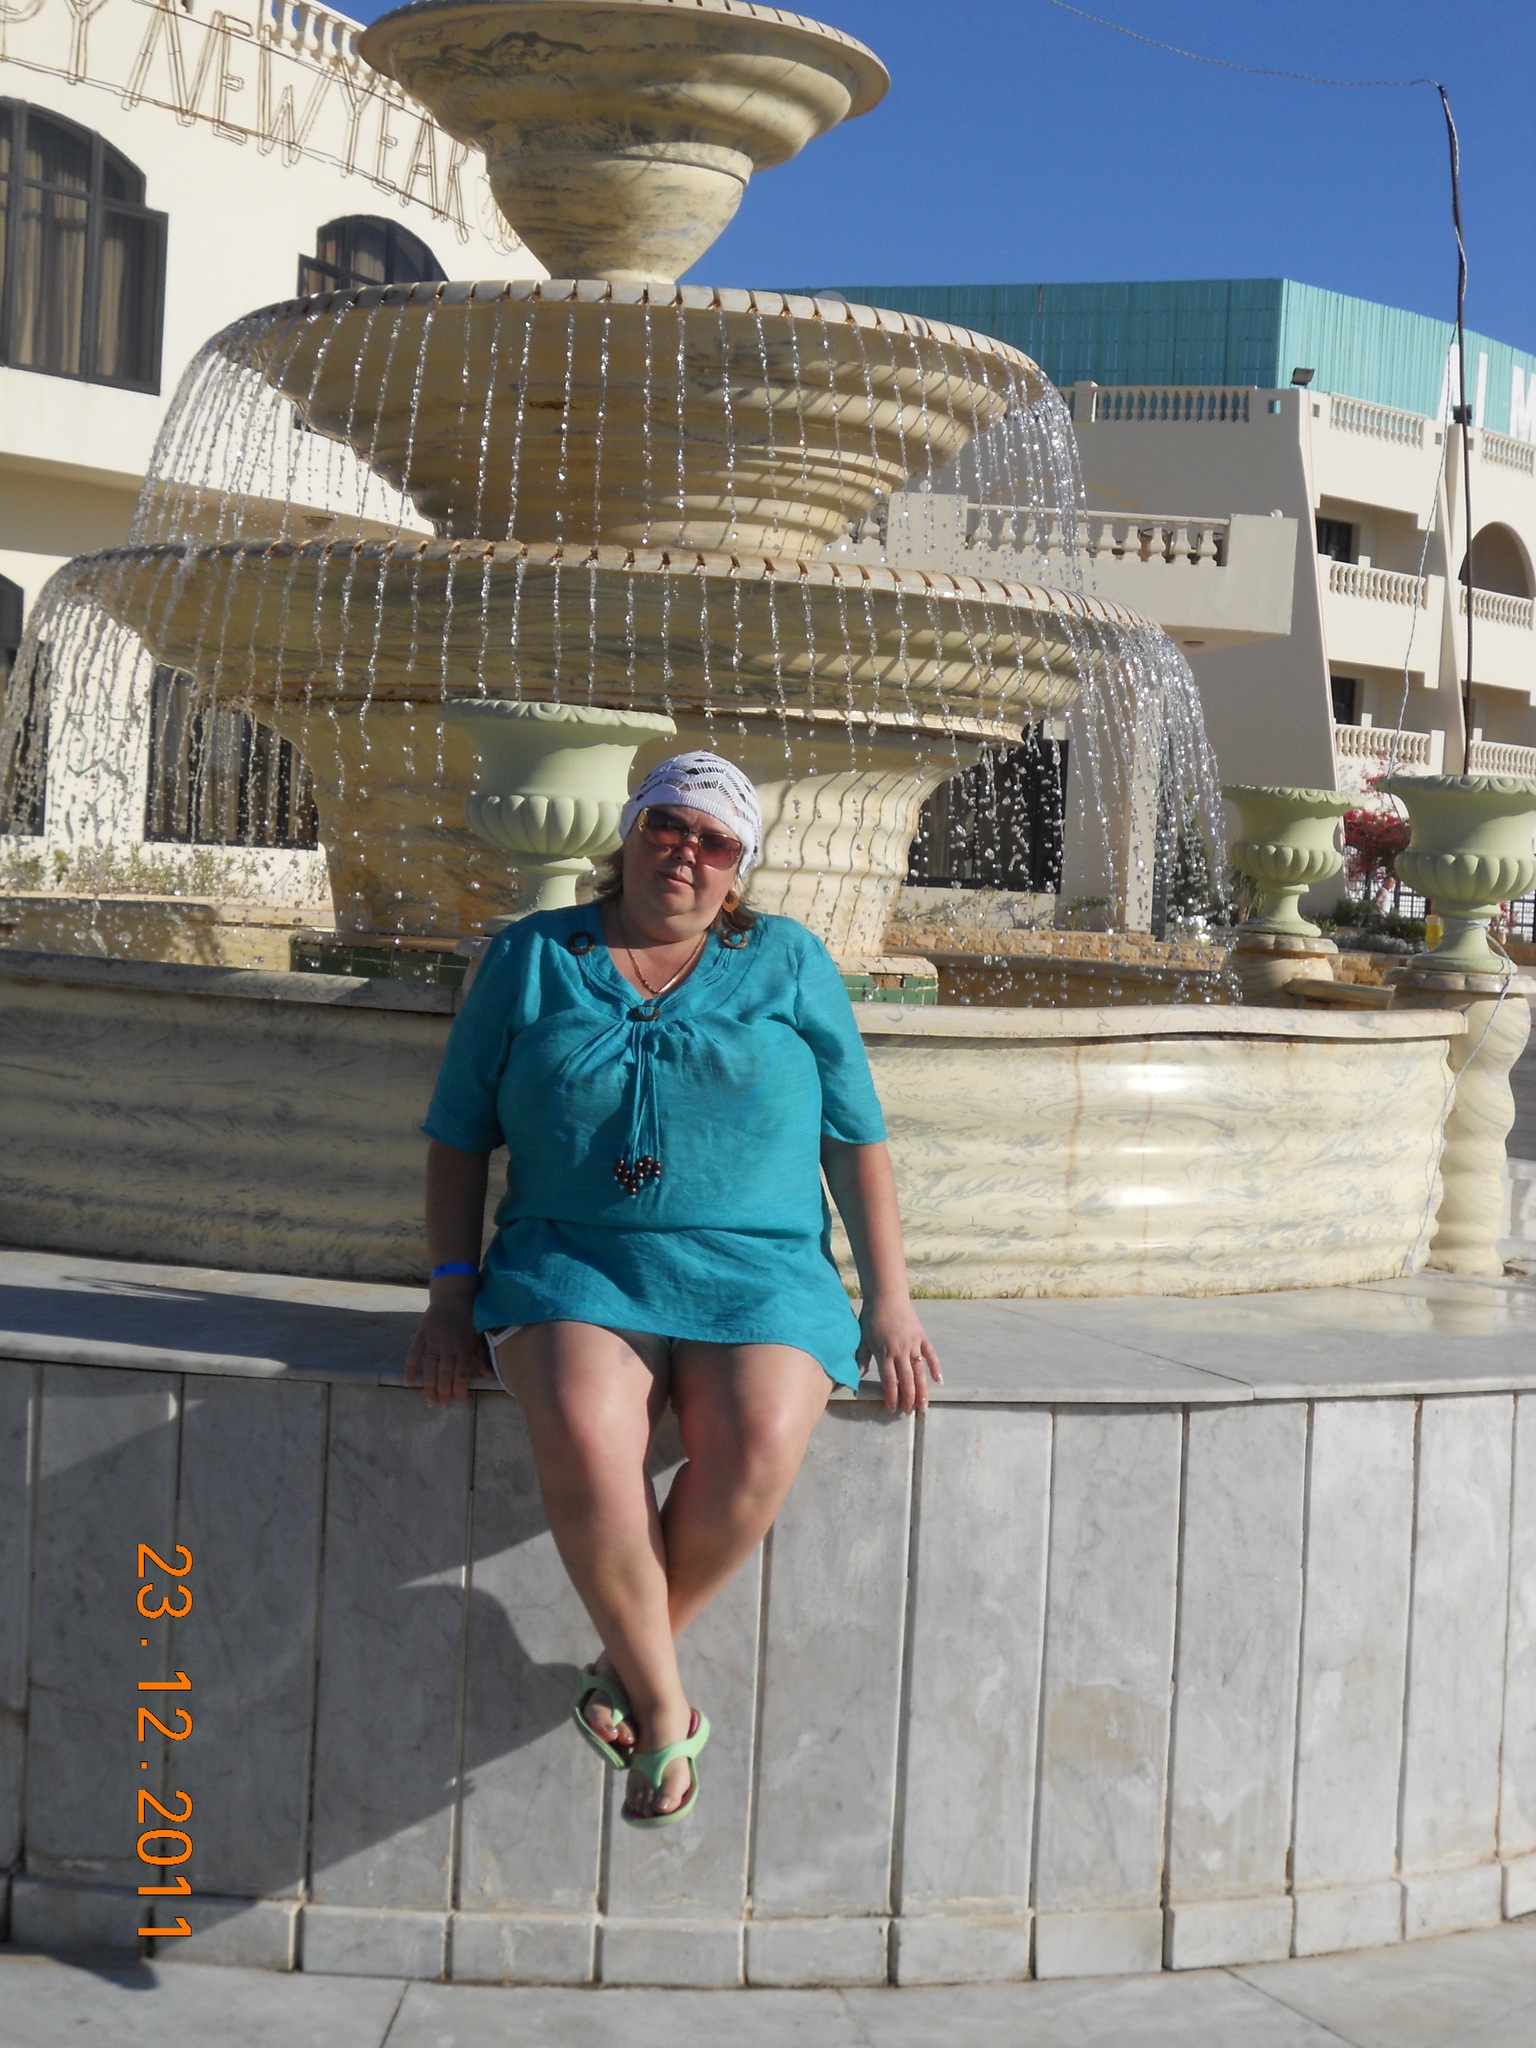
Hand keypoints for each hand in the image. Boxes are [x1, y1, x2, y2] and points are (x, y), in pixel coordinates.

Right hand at [404, 1286, 486, 1407]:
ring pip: (430, 1367)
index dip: (459, 1387)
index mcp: (464, 1346)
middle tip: (441, 1406)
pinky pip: (414, 1353)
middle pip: (445, 1373)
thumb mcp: (478, 1336)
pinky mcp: (422, 1334)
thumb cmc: (468, 1318)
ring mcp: (434, 1340)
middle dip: (444, 1391)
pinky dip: (410, 1367)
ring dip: (429, 1385)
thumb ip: (481, 1357)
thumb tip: (488, 1376)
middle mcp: (449, 1345)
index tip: (457, 1399)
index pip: (462, 1371)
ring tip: (429, 1401)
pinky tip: (408, 1382)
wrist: (453, 1296)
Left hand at [857, 1293, 941, 1414]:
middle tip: (909, 1412)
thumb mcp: (862, 1339)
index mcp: (884, 1353)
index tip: (891, 1408)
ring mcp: (913, 1344)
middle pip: (907, 1380)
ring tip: (924, 1405)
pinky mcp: (922, 1337)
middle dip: (908, 1398)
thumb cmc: (871, 1318)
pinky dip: (936, 1367)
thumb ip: (860, 1359)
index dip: (891, 1396)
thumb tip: (855, 1378)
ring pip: (920, 1371)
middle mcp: (900, 1351)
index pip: (890, 1380)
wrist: (886, 1296)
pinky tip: (939, 1381)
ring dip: (923, 1390)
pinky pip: (931, 1354)